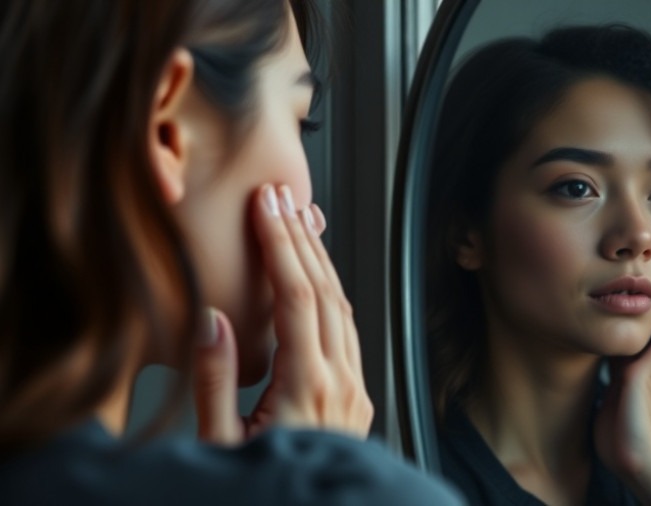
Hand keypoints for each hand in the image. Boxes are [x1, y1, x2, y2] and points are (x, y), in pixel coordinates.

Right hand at [192, 184, 372, 444]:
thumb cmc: (267, 491)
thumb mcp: (220, 445)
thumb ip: (214, 382)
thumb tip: (212, 320)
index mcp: (307, 388)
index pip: (297, 297)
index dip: (281, 245)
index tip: (266, 207)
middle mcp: (340, 382)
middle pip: (325, 291)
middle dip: (301, 239)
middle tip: (281, 198)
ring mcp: (354, 390)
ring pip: (342, 307)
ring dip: (321, 262)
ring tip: (301, 223)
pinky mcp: (355, 398)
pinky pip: (348, 331)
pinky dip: (331, 294)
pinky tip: (318, 279)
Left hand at [593, 281, 650, 505]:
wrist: (633, 463)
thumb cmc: (616, 441)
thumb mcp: (603, 405)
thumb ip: (601, 388)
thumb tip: (583, 371)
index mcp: (629, 375)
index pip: (633, 336)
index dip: (632, 314)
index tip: (629, 291)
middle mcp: (641, 368)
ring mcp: (646, 370)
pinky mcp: (645, 374)